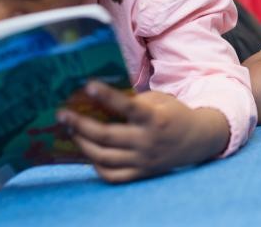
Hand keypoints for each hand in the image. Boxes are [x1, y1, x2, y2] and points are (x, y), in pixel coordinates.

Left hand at [56, 81, 229, 183]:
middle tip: (62, 115)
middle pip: (106, 136)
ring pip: (104, 157)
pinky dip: (97, 166)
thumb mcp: (159, 100)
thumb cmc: (173, 114)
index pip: (127, 106)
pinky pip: (113, 176)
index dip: (107, 96)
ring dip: (83, 144)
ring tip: (72, 132)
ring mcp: (144, 160)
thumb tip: (99, 99)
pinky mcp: (142, 173)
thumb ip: (134, 101)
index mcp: (154, 118)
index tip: (87, 85)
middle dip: (80, 125)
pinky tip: (89, 153)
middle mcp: (148, 141)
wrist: (198, 140)